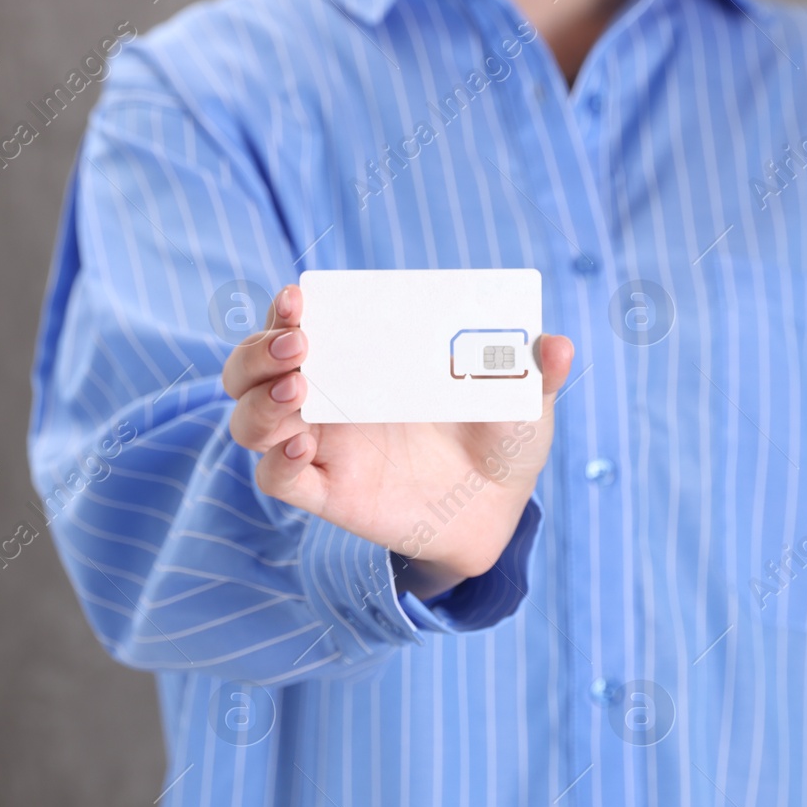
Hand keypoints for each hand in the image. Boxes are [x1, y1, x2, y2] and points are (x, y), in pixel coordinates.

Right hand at [223, 284, 573, 599]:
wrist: (502, 507)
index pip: (298, 321)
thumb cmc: (502, 434)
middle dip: (257, 350)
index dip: (284, 307)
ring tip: (297, 394)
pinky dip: (278, 461)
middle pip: (251, 366)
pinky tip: (305, 446)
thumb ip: (536, 371)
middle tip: (299, 346)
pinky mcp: (328, 493)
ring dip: (258, 403)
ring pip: (249, 420)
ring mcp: (323, 445)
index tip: (299, 298)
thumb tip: (556, 344)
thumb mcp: (524, 399)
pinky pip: (277, 478)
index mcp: (363, 355)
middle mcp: (329, 395)